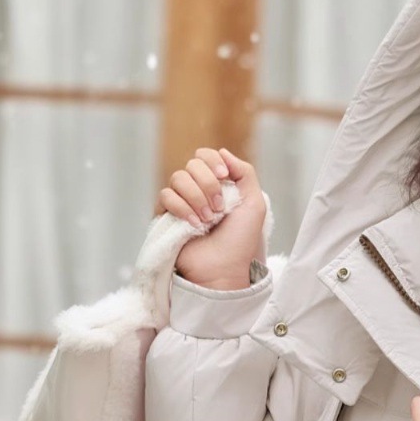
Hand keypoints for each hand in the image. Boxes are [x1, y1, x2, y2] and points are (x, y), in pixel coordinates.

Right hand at [159, 146, 267, 287]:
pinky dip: (182, 208)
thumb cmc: (241, 242)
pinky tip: (194, 226)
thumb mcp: (254, 203)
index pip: (205, 156)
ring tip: (208, 221)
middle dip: (208, 184)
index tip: (224, 177)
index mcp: (217, 185)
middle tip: (219, 209)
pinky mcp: (166, 217)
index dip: (213, 162)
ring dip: (196, 198)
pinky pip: (165, 196)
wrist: (224, 269)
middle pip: (192, 164)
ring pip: (177, 178)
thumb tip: (222, 151)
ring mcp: (181, 203)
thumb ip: (244, 172)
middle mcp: (197, 191)